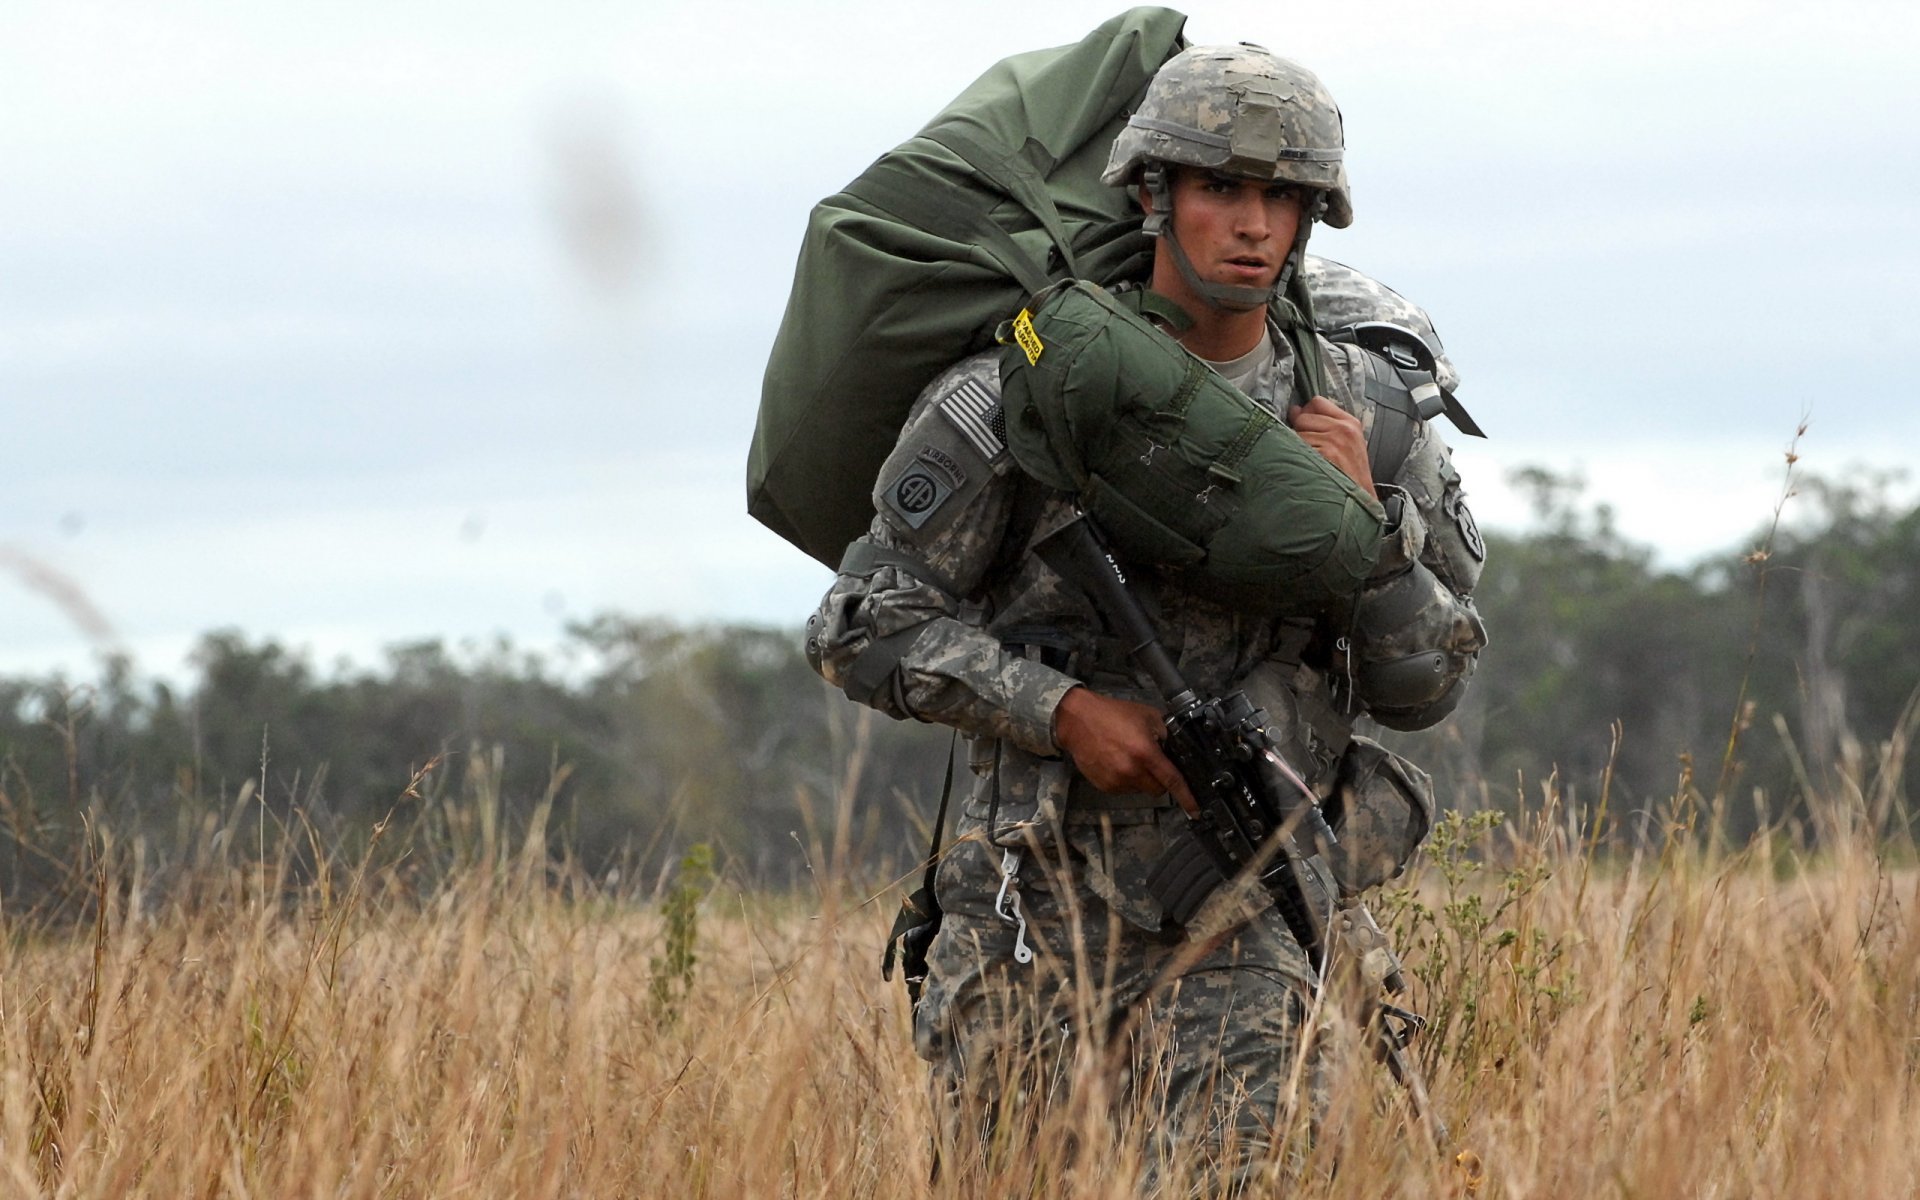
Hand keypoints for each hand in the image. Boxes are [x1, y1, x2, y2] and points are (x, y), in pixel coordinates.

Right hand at [1052, 687, 1196, 812]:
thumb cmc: (1110, 715)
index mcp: (1145, 753)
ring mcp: (1116, 780)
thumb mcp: (1147, 715)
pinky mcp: (1104, 786)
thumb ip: (1165, 733)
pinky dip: (1126, 779)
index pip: (1172, 781)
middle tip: (1151, 761)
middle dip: (1160, 779)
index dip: (1187, 797)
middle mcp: (1131, 771)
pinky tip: (1117, 762)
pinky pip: (1124, 789)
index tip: (1195, 810)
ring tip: (1128, 757)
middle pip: (1158, 790)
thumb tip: (1177, 749)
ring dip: (1141, 779)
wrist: (1077, 720)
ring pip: (1141, 789)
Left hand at [1289, 395, 1377, 499]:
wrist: (1358, 501)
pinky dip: (1297, 457)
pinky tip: (1307, 467)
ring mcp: (1333, 441)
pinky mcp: (1324, 454)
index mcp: (1350, 423)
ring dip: (1297, 446)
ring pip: (1297, 432)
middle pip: (1304, 417)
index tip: (1305, 425)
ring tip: (1310, 461)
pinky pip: (1297, 447)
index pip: (1317, 402)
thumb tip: (1294, 410)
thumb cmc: (1349, 474)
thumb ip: (1324, 424)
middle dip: (1301, 431)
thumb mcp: (1347, 444)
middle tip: (1310, 450)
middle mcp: (1342, 429)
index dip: (1306, 412)